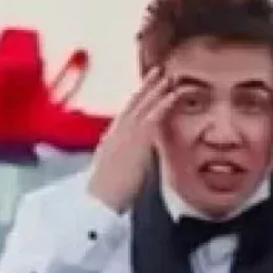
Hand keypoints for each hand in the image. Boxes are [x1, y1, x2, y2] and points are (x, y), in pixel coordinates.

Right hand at [85, 68, 176, 212]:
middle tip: (157, 72)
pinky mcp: (137, 139)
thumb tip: (128, 164)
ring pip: (143, 105)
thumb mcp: (112, 175)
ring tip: (168, 76)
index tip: (143, 89)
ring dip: (156, 89)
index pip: (124, 115)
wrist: (98, 200)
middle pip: (133, 104)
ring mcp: (126, 134)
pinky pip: (154, 115)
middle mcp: (116, 132)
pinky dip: (164, 102)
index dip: (135, 101)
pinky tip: (174, 93)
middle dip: (145, 87)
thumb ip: (121, 164)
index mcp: (110, 141)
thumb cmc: (105, 194)